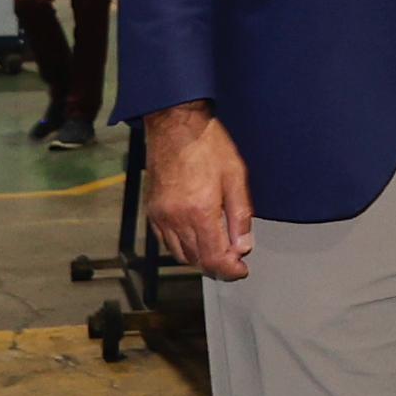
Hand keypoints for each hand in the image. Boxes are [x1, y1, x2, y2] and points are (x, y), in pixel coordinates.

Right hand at [144, 105, 253, 278]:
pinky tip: (195, 239)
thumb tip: (243, 247)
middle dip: (218, 266)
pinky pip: (166, 241)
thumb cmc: (208, 145)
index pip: (214, 258)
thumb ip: (240, 216)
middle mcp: (176, 219)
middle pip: (197, 260)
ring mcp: (161, 216)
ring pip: (180, 254)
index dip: (230, 271)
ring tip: (217, 252)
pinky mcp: (152, 210)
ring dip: (200, 259)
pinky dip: (182, 247)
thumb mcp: (236, 177)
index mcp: (200, 212)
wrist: (176, 125)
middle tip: (234, 262)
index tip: (241, 270)